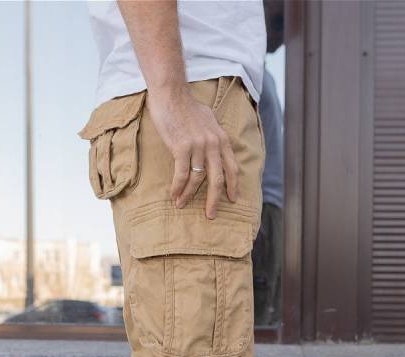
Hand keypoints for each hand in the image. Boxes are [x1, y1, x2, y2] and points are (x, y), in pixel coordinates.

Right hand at [146, 85, 237, 218]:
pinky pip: (182, 174)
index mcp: (221, 139)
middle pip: (217, 179)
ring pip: (197, 180)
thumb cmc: (186, 107)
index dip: (233, 185)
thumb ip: (213, 136)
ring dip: (188, 195)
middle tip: (211, 214)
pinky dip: (178, 187)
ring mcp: (198, 146)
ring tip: (182, 204)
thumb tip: (213, 149)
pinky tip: (174, 195)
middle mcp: (213, 144)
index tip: (231, 199)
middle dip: (214, 200)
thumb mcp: (208, 120)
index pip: (232, 167)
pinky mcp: (182, 147)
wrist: (171, 94)